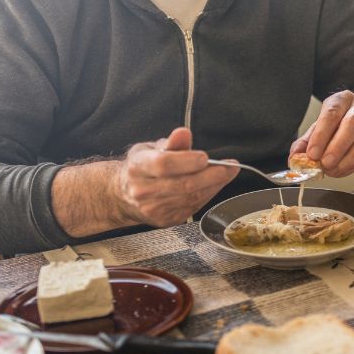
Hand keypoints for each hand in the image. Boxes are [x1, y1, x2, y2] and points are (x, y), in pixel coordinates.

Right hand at [117, 127, 237, 226]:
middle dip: (211, 176)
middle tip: (230, 166)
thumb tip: (183, 133)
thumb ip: (171, 142)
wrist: (124, 195)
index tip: (205, 157)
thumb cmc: (141, 167)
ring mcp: (154, 209)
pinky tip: (215, 185)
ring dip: (214, 185)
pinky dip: (207, 195)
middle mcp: (143, 191)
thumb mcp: (151, 148)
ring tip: (227, 173)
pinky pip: (193, 207)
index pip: (164, 164)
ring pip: (191, 198)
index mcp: (138, 167)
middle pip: (183, 185)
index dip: (187, 161)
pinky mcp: (165, 220)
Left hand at [291, 91, 353, 177]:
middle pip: (353, 123)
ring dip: (347, 158)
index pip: (332, 112)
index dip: (321, 134)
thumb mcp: (319, 130)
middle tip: (325, 163)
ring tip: (333, 169)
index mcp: (341, 100)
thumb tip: (294, 157)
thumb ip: (305, 143)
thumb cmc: (338, 128)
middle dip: (337, 146)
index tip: (312, 153)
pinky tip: (343, 169)